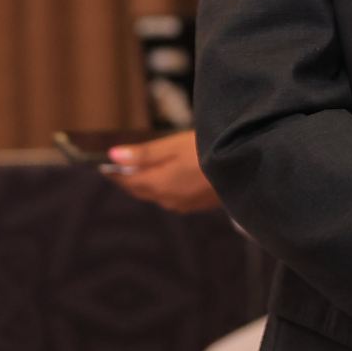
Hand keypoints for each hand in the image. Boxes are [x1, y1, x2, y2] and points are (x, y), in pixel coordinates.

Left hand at [103, 131, 221, 213]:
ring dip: (149, 184)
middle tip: (121, 168)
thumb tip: (112, 156)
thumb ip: (143, 154)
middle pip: (142, 190)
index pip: (128, 181)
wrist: (247, 168)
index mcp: (158, 184)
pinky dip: (166, 188)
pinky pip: (174, 198)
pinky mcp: (199, 205)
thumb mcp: (174, 146)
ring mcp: (184, 204)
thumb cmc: (208, 150)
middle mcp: (168, 200)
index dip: (115, 173)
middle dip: (130, 180)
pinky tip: (172, 179)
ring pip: (158, 195)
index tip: (104, 166)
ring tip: (146, 171)